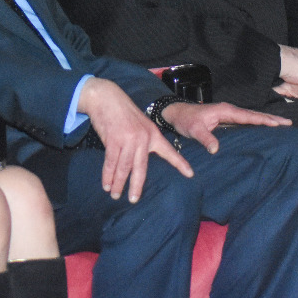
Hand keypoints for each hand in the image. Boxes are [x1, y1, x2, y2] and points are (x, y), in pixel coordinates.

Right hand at [78, 78, 191, 203]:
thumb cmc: (122, 113)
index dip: (179, 163)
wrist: (107, 98)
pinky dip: (107, 175)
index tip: (190, 174)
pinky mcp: (114, 139)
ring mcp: (128, 139)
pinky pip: (111, 162)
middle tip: (134, 200)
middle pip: (141, 168)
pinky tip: (106, 184)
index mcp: (153, 134)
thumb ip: (143, 141)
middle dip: (137, 186)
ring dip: (118, 183)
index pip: (168, 151)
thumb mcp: (140, 125)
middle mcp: (143, 138)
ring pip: (124, 167)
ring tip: (115, 195)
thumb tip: (138, 161)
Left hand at [163, 102, 292, 153]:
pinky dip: (256, 123)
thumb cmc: (185, 120)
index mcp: (225, 111)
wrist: (176, 113)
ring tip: (282, 125)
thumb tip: (216, 149)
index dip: (263, 120)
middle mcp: (229, 111)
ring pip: (251, 117)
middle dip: (271, 118)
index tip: (278, 124)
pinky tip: (262, 129)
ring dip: (266, 120)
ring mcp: (228, 115)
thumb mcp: (193, 129)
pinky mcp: (225, 120)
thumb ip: (205, 138)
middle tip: (289, 123)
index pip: (248, 116)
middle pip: (254, 114)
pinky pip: (245, 121)